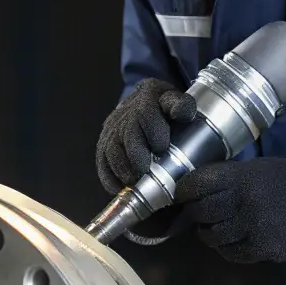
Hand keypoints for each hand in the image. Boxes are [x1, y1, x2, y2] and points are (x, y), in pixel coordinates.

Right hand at [96, 78, 196, 192]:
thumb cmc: (169, 110)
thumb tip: (183, 112)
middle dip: (136, 155)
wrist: (150, 108)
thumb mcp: (179, 102)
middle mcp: (126, 111)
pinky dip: (110, 179)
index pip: (146, 112)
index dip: (154, 132)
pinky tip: (121, 189)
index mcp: (147, 95)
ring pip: (111, 150)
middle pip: (126, 134)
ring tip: (136, 182)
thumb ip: (183, 106)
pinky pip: (102, 163)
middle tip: (146, 170)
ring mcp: (112, 129)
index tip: (161, 146)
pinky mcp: (104, 145)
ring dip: (122, 169)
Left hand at [174, 157, 285, 263]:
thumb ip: (222, 178)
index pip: (197, 184)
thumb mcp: (250, 169)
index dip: (185, 190)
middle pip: (200, 212)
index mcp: (241, 177)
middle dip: (194, 212)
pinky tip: (234, 238)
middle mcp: (245, 202)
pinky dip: (226, 247)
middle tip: (198, 211)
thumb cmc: (275, 182)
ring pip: (212, 236)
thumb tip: (186, 190)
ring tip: (217, 225)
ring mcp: (253, 228)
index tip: (184, 193)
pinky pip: (229, 252)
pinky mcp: (261, 249)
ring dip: (209, 232)